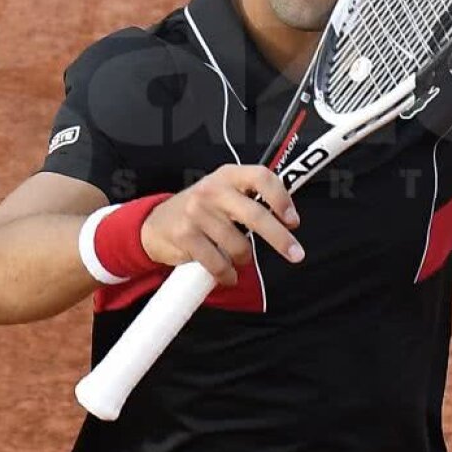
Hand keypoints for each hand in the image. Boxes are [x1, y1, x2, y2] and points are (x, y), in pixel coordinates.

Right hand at [140, 165, 302, 285]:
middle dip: (280, 238)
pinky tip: (228, 275)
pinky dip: (227, 274)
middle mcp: (213, 190)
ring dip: (244, 259)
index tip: (293, 220)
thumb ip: (252, 199)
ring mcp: (197, 212)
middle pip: (255, 215)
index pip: (261, 177)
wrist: (155, 224)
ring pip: (238, 245)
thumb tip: (287, 218)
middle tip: (296, 254)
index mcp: (228, 175)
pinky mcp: (185, 235)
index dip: (281, 198)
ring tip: (240, 260)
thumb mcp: (225, 193)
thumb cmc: (201, 210)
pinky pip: (217, 263)